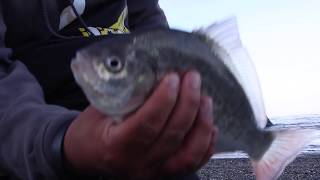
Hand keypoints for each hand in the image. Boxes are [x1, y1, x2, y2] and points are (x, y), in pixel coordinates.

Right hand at [63, 71, 217, 178]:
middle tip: (192, 78)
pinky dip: (206, 145)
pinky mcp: (164, 173)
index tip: (174, 77)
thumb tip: (155, 73)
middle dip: (187, 103)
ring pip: (188, 153)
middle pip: (172, 135)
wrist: (86, 155)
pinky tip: (211, 125)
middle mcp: (138, 163)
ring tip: (205, 99)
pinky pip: (192, 163)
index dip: (164, 100)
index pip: (147, 124)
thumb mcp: (99, 109)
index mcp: (117, 146)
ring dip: (201, 123)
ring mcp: (153, 171)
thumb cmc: (91, 130)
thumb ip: (125, 95)